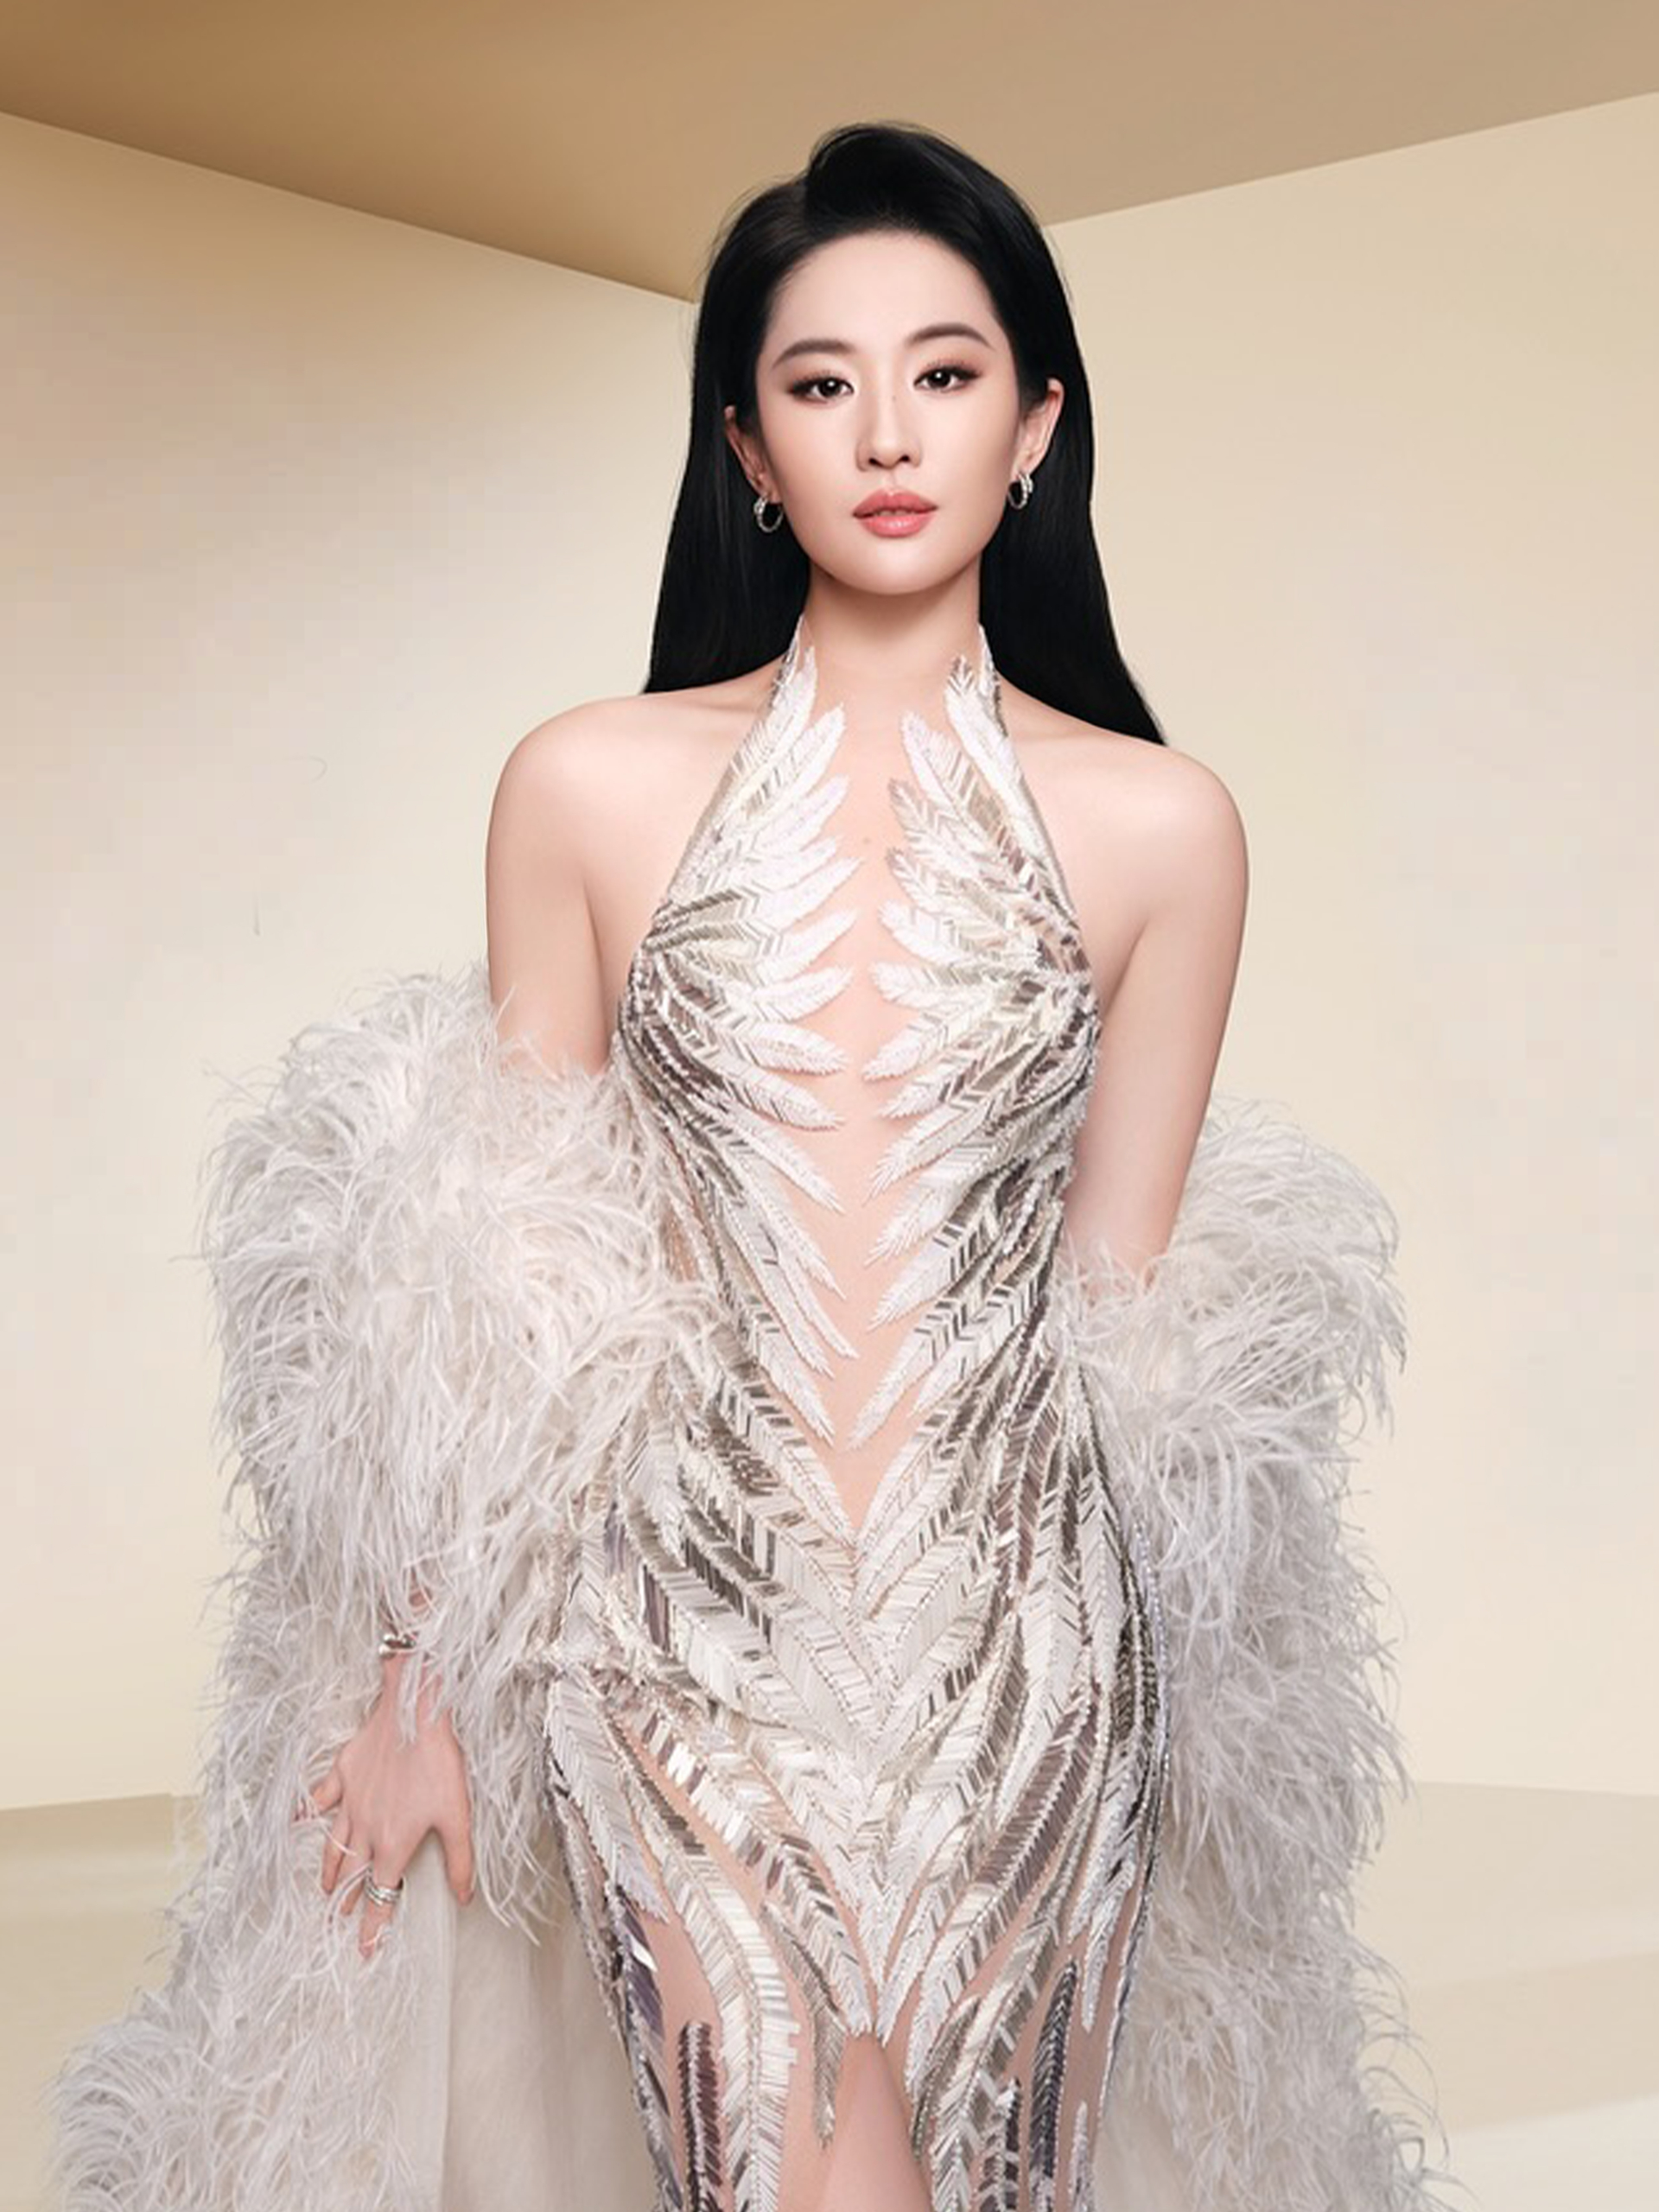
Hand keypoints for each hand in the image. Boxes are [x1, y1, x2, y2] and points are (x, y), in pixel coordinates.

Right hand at [295, 1656, 475, 1961]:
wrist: (416, 1710)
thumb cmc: (440, 1761)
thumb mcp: (458, 1815)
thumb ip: (459, 1860)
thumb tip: (464, 1896)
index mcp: (394, 1843)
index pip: (381, 1895)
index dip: (373, 1926)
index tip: (364, 1950)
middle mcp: (366, 1828)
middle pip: (352, 1873)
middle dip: (346, 1900)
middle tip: (338, 1920)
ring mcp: (351, 1800)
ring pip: (333, 1843)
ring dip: (328, 1869)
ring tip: (323, 1887)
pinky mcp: (344, 1773)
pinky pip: (319, 1797)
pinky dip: (306, 1811)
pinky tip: (295, 1820)